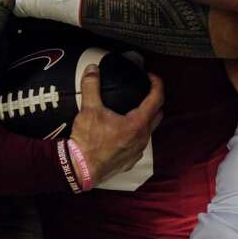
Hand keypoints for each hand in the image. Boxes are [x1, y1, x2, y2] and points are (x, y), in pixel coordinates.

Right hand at [69, 66, 162, 186]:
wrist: (80, 169)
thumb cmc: (87, 141)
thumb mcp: (89, 109)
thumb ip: (91, 86)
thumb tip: (92, 69)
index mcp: (137, 123)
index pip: (156, 99)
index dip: (156, 84)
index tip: (150, 77)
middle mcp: (142, 138)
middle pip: (157, 115)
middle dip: (155, 101)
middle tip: (144, 91)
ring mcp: (137, 151)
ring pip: (148, 131)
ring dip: (146, 119)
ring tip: (133, 110)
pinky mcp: (129, 161)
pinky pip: (139, 144)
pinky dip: (136, 134)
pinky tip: (124, 131)